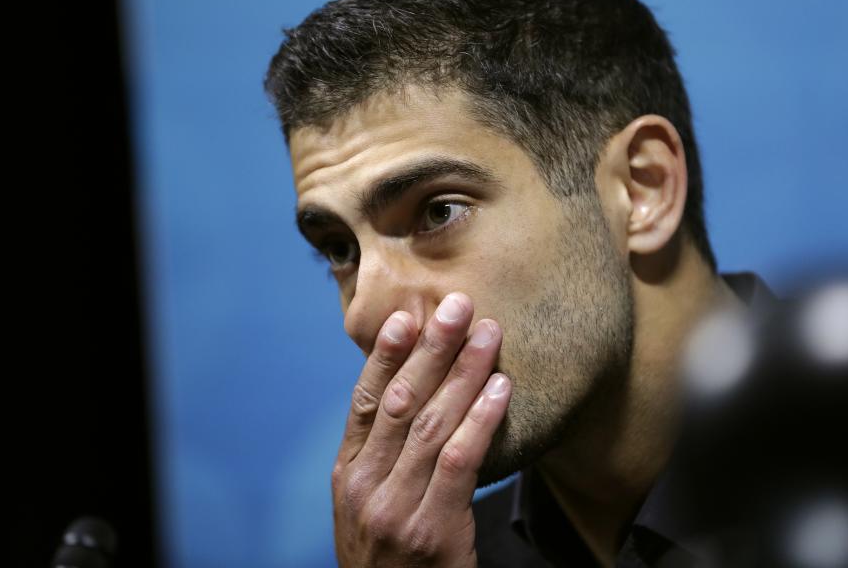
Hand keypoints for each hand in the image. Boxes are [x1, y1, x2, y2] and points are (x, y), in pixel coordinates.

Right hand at [331, 293, 510, 566]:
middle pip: (402, 402)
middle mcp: (365, 487)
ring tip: (488, 334)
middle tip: (457, 306)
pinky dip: (481, 418)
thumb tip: (408, 392)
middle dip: (432, 349)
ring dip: (464, 373)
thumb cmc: (388, 557)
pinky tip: (500, 387)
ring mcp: (396, 509)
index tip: (408, 315)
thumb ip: (381, 456)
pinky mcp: (432, 530)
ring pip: (434, 424)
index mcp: (347, 474)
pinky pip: (460, 460)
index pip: (366, 401)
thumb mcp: (366, 505)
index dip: (386, 356)